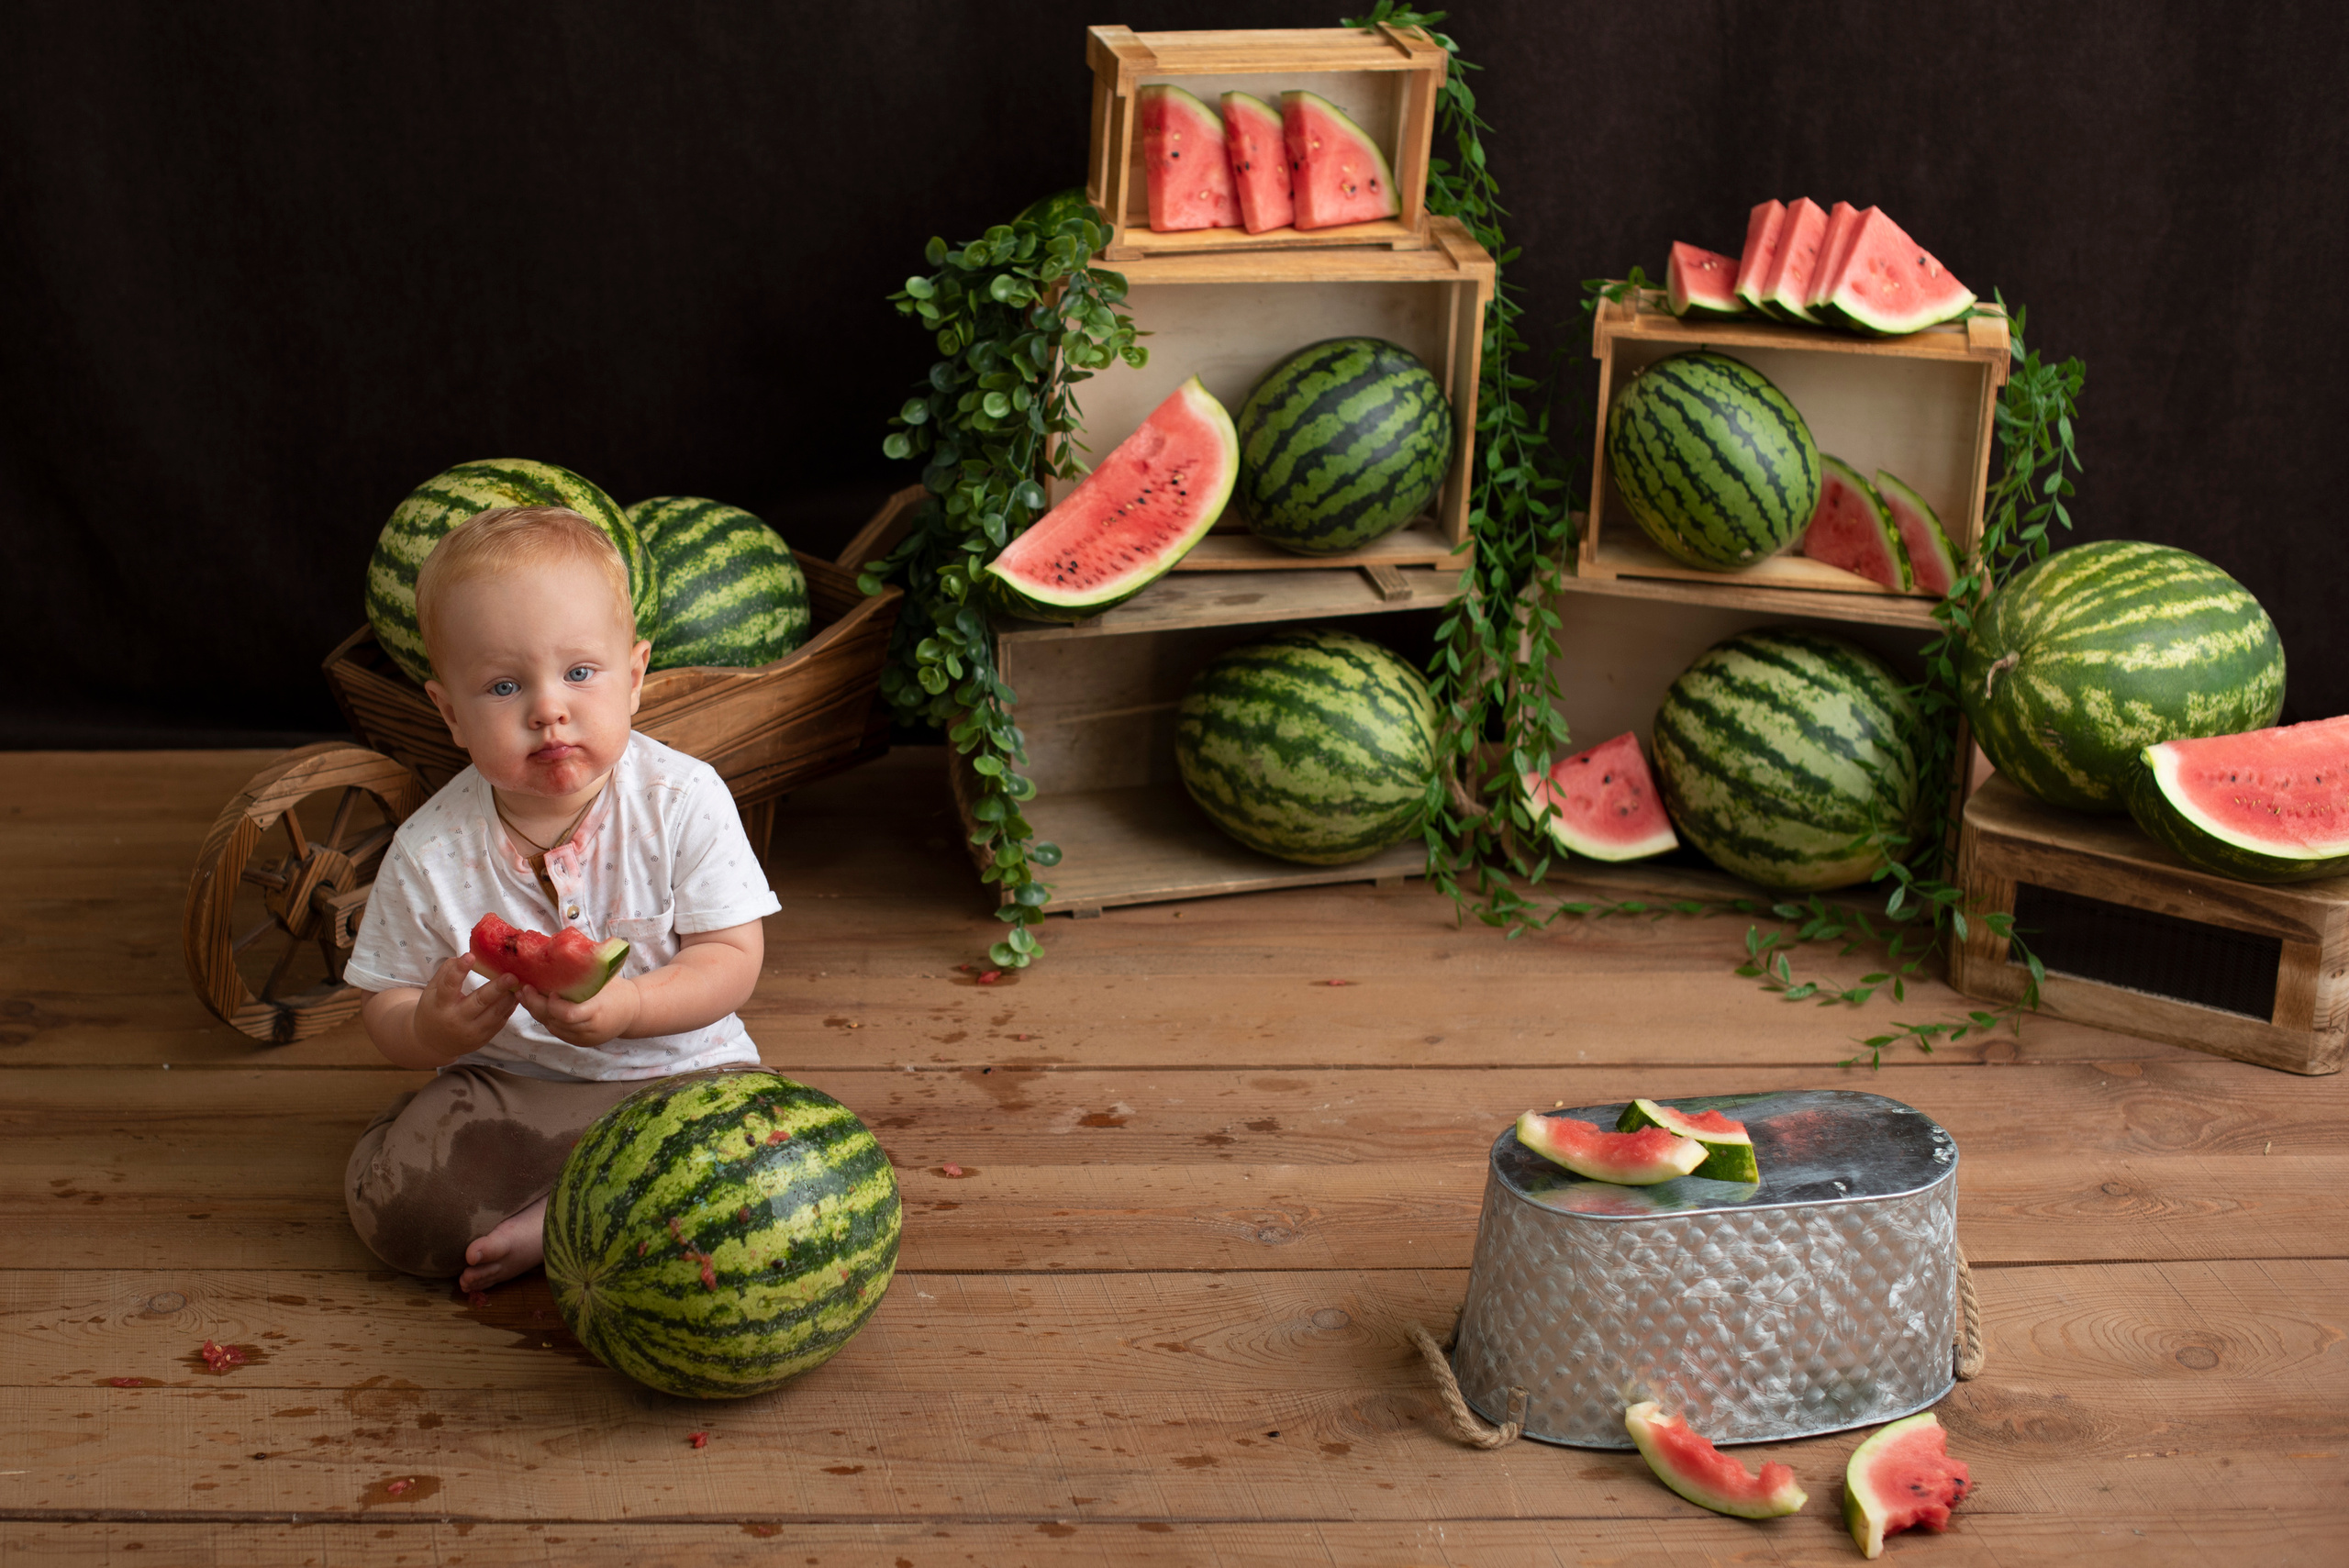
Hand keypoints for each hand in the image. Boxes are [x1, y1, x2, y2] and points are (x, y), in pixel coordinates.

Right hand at [410, 955, 518, 1061]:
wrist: (433, 1043)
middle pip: (479, 1001)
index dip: (459, 970)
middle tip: (512, 976)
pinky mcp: (483, 1038)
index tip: (470, 956)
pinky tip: (516, 995)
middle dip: (497, 988)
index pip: (449, 985)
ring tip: (519, 983)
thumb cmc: (434, 1010)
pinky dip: (509, 1008)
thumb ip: (446, 973)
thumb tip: (465, 956)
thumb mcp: (432, 991)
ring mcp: (471, 1031)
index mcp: (440, 1004)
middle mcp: (456, 1019)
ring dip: (509, 997)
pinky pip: (500, 1022)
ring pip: (495, 1013)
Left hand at [517, 975, 643, 1048]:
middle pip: (554, 1021)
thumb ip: (585, 969)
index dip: (554, 1005)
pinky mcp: (578, 1041)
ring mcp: (583, 1038)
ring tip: (524, 994)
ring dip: (535, 1011)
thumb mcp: (605, 977)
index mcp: (598, 1011)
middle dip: (535, 1005)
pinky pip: (555, 1030)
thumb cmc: (617, 989)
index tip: (550, 991)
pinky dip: (544, 1017)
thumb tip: (560, 948)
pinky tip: (536, 1005)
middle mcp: (589, 1029)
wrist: (633, 1012)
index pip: (569, 1014)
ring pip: (551, 1026)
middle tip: (525, 988)